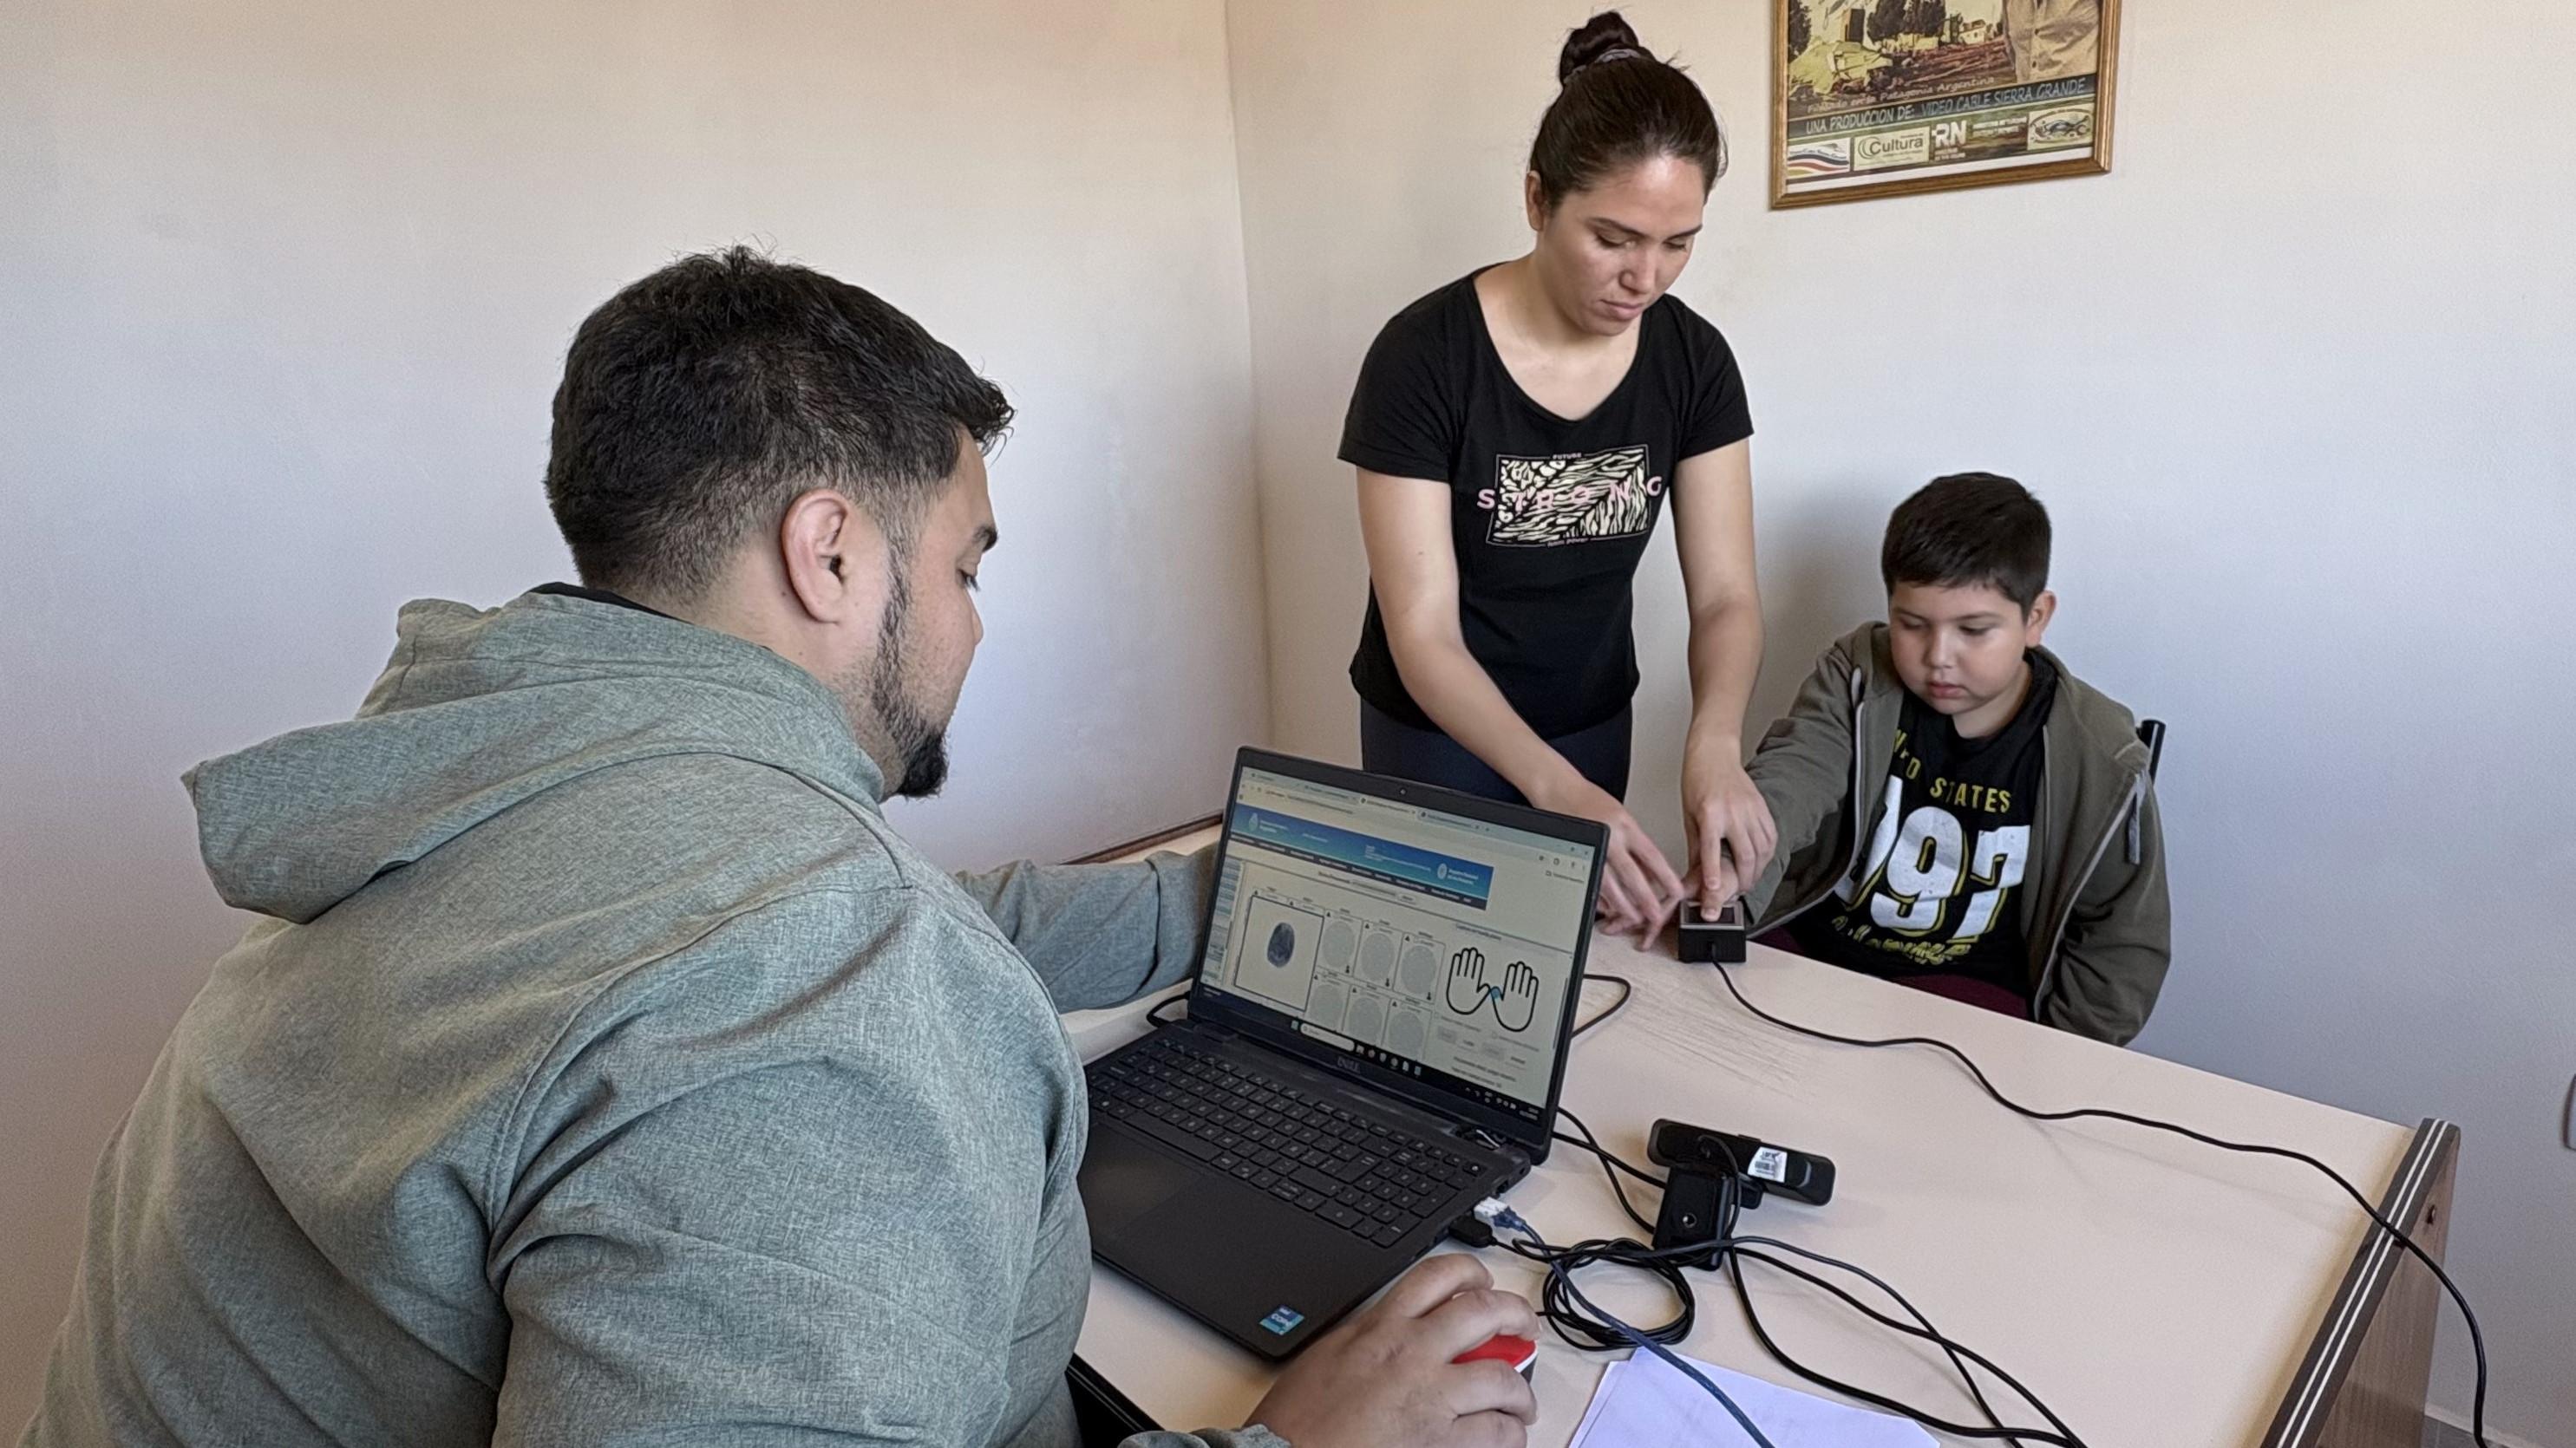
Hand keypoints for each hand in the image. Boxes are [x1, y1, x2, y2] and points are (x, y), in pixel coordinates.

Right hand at [1247, 1255, 1538, 1447]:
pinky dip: (1510, 1434)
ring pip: (1501, 1376)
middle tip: (1525, 1328)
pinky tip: (1506, 1437)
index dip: (1471, 1273)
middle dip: (1516, 1315)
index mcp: (1380, 1327)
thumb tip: (1393, 1333)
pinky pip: (1496, 1432)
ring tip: (1522, 1402)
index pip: (1435, 1276)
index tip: (1483, 1285)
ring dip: (1521, 1389)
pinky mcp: (1440, 1440)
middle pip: (1483, 1313)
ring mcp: (1430, 1396)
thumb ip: (1367, 1338)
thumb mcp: (1329, 1354)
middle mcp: (1411, 1352)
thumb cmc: (1297, 1418)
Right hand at [1531, 771, 1683, 938]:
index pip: (1652, 856)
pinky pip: (1590, 882)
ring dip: (1623, 905)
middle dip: (1645, 899)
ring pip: (1609, 883)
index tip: (1677, 892)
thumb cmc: (1590, 801)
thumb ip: (1635, 844)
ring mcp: (1591, 848)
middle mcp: (1610, 838)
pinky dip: (1601, 898)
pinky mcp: (1575, 856)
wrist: (1559, 789)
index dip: (1666, 877)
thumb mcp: (1622, 817)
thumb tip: (1651, 873)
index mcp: (1626, 826)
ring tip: (1632, 917)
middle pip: (1631, 875)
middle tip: (1656, 915)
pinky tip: (1608, 908)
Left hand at [1682, 750, 1776, 915]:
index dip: (1713, 873)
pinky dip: (1767, 853)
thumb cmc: (1697, 782)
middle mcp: (1734, 812)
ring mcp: (1751, 809)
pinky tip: (1761, 861)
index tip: (1714, 891)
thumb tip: (1694, 873)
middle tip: (1739, 892)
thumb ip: (1696, 846)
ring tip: (1750, 880)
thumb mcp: (1689, 816)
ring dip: (1758, 870)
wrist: (1714, 754)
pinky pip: (1771, 836)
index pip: (1713, 849)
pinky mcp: (1762, 807)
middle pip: (1746, 855)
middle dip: (1744, 879)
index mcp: (1710, 814)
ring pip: (1762, 849)